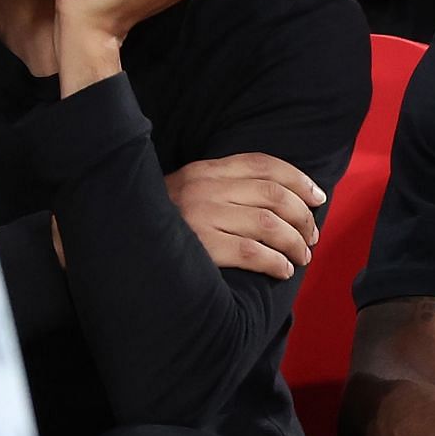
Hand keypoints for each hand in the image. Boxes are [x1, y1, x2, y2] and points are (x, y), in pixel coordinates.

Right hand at [166, 153, 326, 278]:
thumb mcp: (190, 192)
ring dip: (295, 242)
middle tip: (313, 236)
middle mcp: (204, 188)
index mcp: (205, 170)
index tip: (318, 197)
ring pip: (269, 225)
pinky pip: (252, 252)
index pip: (263, 164)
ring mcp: (200, 215)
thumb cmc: (164, 222)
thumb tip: (281, 199)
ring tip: (302, 256)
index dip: (298, 180)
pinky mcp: (199, 245)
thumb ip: (225, 187)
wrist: (117, 238)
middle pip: (274, 196)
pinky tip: (283, 270)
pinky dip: (275, 262)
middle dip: (303, 217)